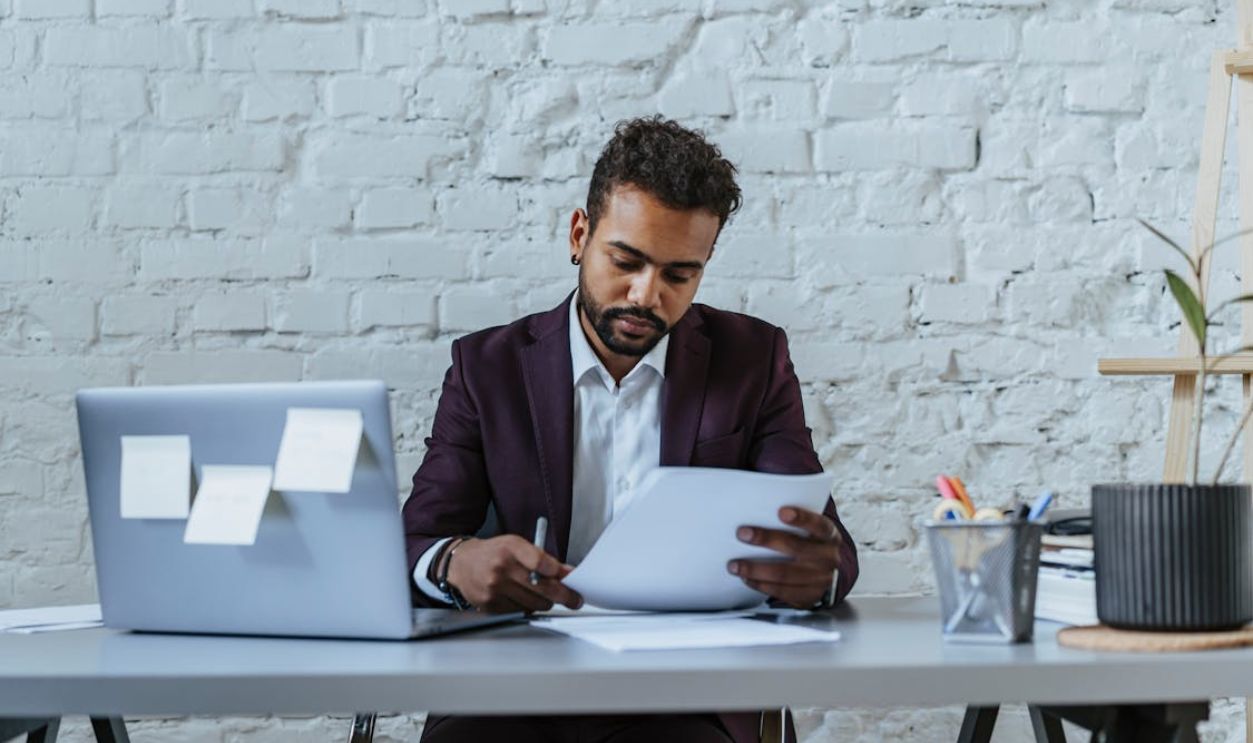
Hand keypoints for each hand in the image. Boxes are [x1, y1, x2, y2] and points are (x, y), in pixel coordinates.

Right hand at [447, 535, 582, 613]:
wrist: (462, 564)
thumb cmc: (495, 553)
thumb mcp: (517, 545)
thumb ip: (542, 558)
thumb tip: (568, 573)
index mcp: (510, 548)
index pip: (540, 562)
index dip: (558, 572)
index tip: (571, 578)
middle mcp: (500, 568)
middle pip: (541, 587)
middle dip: (564, 595)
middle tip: (575, 599)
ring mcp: (494, 588)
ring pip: (534, 604)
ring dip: (545, 602)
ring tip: (543, 595)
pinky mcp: (490, 605)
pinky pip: (520, 611)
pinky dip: (528, 607)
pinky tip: (523, 598)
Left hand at [727, 506, 841, 608]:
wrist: (827, 574)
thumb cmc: (810, 544)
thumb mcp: (811, 531)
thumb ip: (792, 521)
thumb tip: (755, 507)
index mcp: (829, 535)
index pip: (818, 525)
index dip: (802, 518)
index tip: (781, 512)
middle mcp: (828, 557)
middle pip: (795, 548)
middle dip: (766, 539)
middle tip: (742, 533)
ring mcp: (820, 579)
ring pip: (784, 574)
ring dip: (755, 569)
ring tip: (734, 565)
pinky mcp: (809, 597)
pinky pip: (782, 592)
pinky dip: (760, 585)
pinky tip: (746, 578)